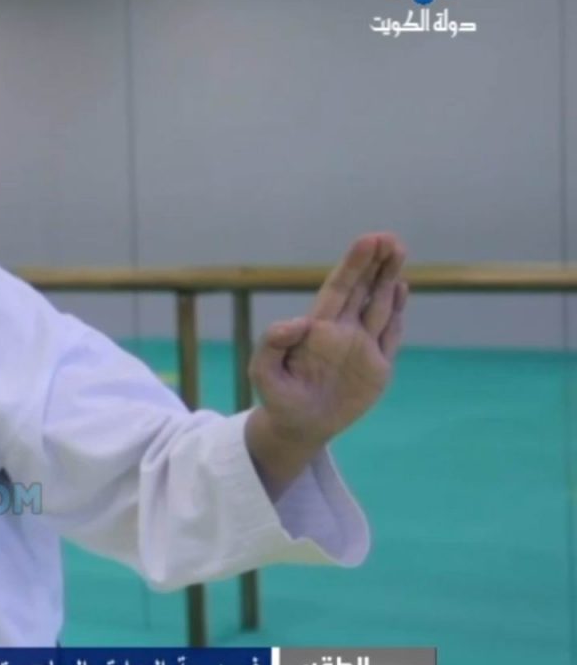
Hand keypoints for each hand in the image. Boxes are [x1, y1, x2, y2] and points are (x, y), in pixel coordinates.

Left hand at [249, 233, 408, 454]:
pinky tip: (401, 289)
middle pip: (362, 289)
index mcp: (317, 327)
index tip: (368, 240)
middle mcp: (342, 330)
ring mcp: (362, 345)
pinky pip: (390, 334)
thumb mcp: (263, 371)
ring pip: (379, 305)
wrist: (299, 427)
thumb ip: (272, 344)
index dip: (353, 264)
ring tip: (399, 252)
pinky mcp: (378, 365)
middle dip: (375, 263)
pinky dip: (397, 312)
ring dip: (389, 279)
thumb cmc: (278, 397)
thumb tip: (299, 322)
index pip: (339, 288)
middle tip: (390, 237)